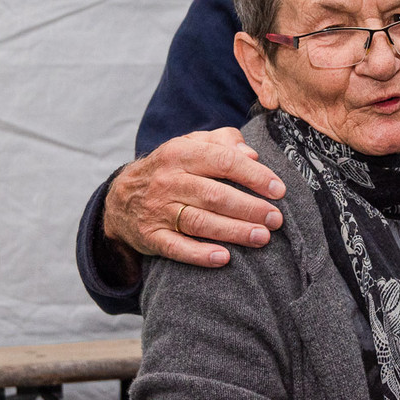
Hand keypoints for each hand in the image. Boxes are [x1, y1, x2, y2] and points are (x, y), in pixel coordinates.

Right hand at [103, 128, 285, 270]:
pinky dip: (199, 254)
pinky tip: (223, 258)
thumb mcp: (190, 144)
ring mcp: (157, 210)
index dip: (254, 175)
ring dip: (234, 231)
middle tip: (276, 219)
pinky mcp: (150, 236)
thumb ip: (222, 141)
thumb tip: (251, 152)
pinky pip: (175, 248)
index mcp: (180, 153)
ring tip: (262, 237)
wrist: (120, 198)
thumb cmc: (170, 169)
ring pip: (199, 222)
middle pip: (214, 195)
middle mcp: (168, 180)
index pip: (223, 161)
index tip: (279, 190)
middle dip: (250, 207)